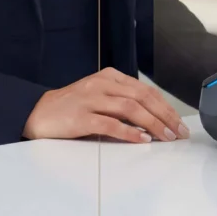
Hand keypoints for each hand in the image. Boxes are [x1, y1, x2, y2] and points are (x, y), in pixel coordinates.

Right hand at [22, 67, 190, 143]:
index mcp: (110, 76)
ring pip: (130, 108)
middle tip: (178, 132)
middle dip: (165, 116)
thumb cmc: (72, 107)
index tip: (178, 123)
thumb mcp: (99, 95)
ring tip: (166, 137)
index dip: (165, 106)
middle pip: (142, 97)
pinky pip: (110, 124)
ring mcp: (91, 99)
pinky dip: (129, 132)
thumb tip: (154, 119)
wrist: (38, 112)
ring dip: (152, 124)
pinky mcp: (80, 117)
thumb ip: (122, 101)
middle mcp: (102, 84)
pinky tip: (141, 139)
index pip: (145, 90)